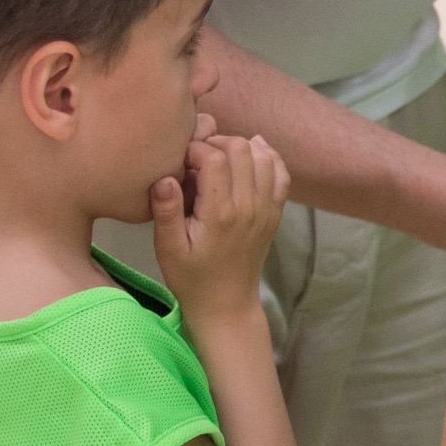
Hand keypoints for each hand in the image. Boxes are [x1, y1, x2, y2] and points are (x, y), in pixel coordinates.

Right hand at [153, 126, 289, 318]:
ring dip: (241, 147)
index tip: (181, 161)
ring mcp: (267, 208)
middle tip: (198, 155)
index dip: (195, 150)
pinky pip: (281, 173)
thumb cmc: (191, 277)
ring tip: (218, 157)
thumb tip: (165, 177)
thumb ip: (165, 211)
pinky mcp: (275, 212)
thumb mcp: (167, 249)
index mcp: (221, 213)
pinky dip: (268, 156)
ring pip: (263, 156)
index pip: (215, 158)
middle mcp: (249, 206)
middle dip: (217, 142)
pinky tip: (251, 153)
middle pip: (242, 149)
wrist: (225, 304)